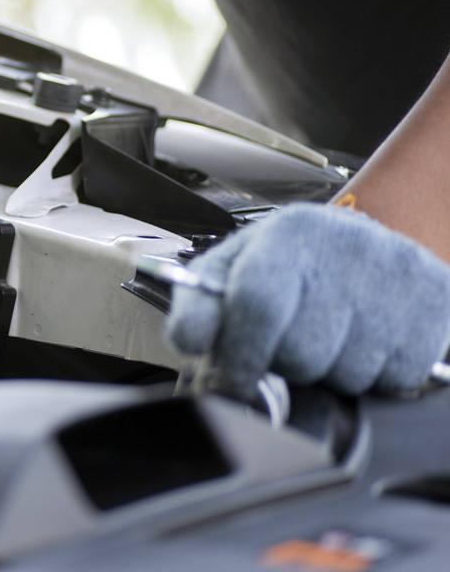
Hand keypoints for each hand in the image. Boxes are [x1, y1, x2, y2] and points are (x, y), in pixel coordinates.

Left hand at [167, 203, 449, 397]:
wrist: (362, 246)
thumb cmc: (288, 267)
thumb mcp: (232, 272)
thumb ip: (200, 307)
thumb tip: (190, 341)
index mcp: (289, 234)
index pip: (258, 305)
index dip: (240, 356)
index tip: (234, 379)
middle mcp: (349, 245)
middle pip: (303, 351)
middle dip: (286, 364)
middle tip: (289, 343)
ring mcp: (399, 274)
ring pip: (350, 372)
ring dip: (331, 373)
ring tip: (328, 339)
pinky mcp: (438, 301)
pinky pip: (397, 376)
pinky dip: (376, 375)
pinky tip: (365, 343)